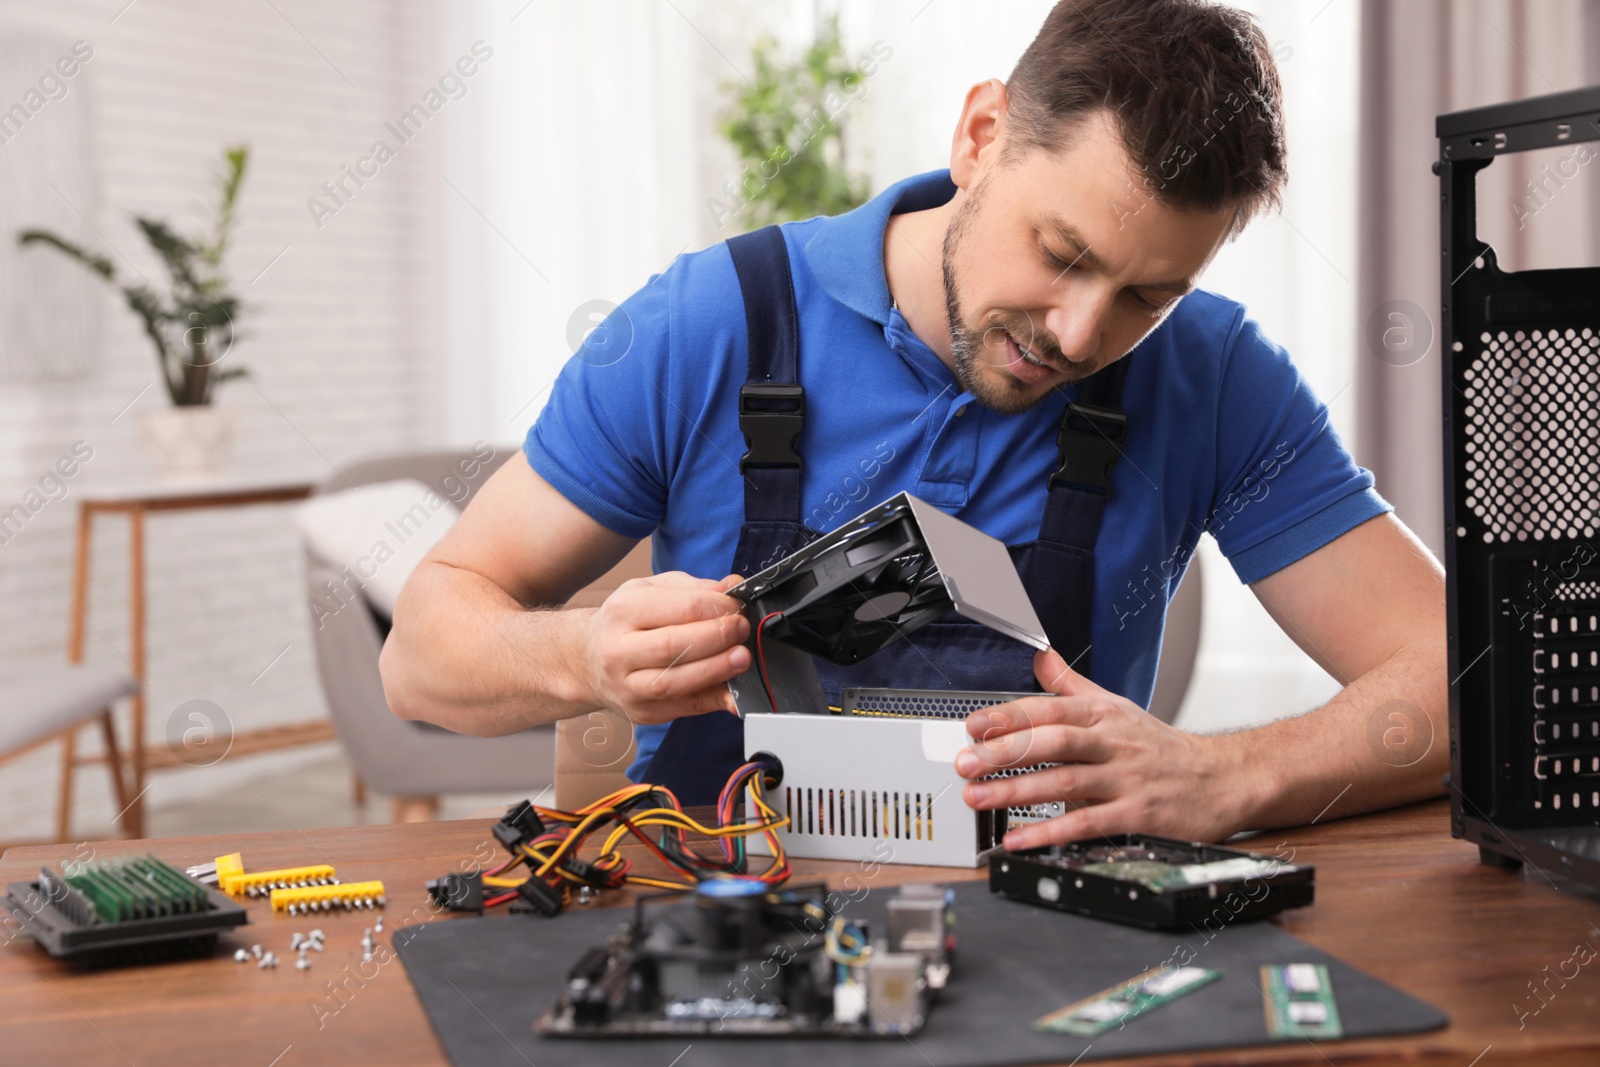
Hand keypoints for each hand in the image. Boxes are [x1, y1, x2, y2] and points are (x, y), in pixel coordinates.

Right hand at [582, 572, 751, 726]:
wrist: (587, 661)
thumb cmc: (625, 622)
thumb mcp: (651, 591)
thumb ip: (693, 588)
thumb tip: (732, 588)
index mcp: (623, 611)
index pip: (680, 608)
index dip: (717, 607)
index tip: (738, 606)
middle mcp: (619, 650)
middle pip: (674, 645)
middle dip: (717, 637)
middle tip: (742, 629)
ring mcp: (628, 686)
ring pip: (674, 681)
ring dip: (715, 670)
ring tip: (740, 657)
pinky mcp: (642, 712)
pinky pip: (684, 708)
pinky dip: (713, 700)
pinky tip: (733, 691)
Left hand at [954, 648, 1249, 845]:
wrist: (1222, 779)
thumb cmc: (1162, 748)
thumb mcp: (1117, 706)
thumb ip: (1071, 686)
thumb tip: (1039, 656)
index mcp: (1104, 716)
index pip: (1050, 709)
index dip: (1009, 716)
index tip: (973, 725)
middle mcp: (1113, 743)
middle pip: (1054, 741)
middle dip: (1005, 752)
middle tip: (965, 763)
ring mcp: (1126, 780)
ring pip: (1066, 781)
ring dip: (1018, 791)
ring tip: (979, 798)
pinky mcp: (1138, 815)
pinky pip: (1089, 823)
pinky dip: (1052, 832)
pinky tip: (1020, 839)